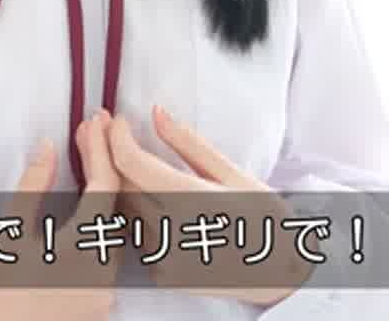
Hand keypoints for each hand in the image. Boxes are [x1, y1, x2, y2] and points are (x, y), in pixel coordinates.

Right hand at [0, 111, 122, 320]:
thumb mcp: (8, 232)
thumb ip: (34, 186)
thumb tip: (48, 149)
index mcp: (81, 250)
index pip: (104, 186)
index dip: (99, 149)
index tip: (93, 123)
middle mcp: (103, 274)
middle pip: (116, 208)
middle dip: (105, 168)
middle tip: (91, 136)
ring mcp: (104, 295)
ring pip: (116, 233)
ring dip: (105, 199)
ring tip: (90, 166)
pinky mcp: (98, 309)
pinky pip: (109, 259)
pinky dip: (101, 229)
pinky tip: (87, 213)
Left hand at [106, 105, 309, 306]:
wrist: (280, 275)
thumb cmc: (264, 220)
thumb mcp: (233, 174)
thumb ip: (189, 144)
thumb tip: (156, 113)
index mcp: (191, 201)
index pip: (131, 163)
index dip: (117, 136)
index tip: (119, 121)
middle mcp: (172, 231)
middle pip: (121, 184)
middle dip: (108, 153)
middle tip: (108, 130)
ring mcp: (164, 257)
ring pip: (125, 210)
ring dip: (122, 184)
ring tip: (127, 163)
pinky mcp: (162, 274)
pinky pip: (137, 235)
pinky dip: (137, 214)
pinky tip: (150, 202)